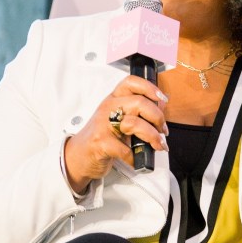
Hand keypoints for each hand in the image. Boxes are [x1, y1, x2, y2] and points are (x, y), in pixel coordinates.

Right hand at [63, 77, 167, 193]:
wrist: (79, 156)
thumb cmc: (102, 137)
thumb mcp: (120, 120)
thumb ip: (139, 111)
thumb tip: (162, 103)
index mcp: (114, 100)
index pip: (131, 83)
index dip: (149, 87)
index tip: (161, 98)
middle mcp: (108, 109)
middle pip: (139, 103)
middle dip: (157, 117)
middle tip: (162, 130)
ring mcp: (103, 125)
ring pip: (134, 124)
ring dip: (152, 137)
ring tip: (157, 145)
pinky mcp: (101, 143)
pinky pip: (125, 149)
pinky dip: (135, 157)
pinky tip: (136, 159)